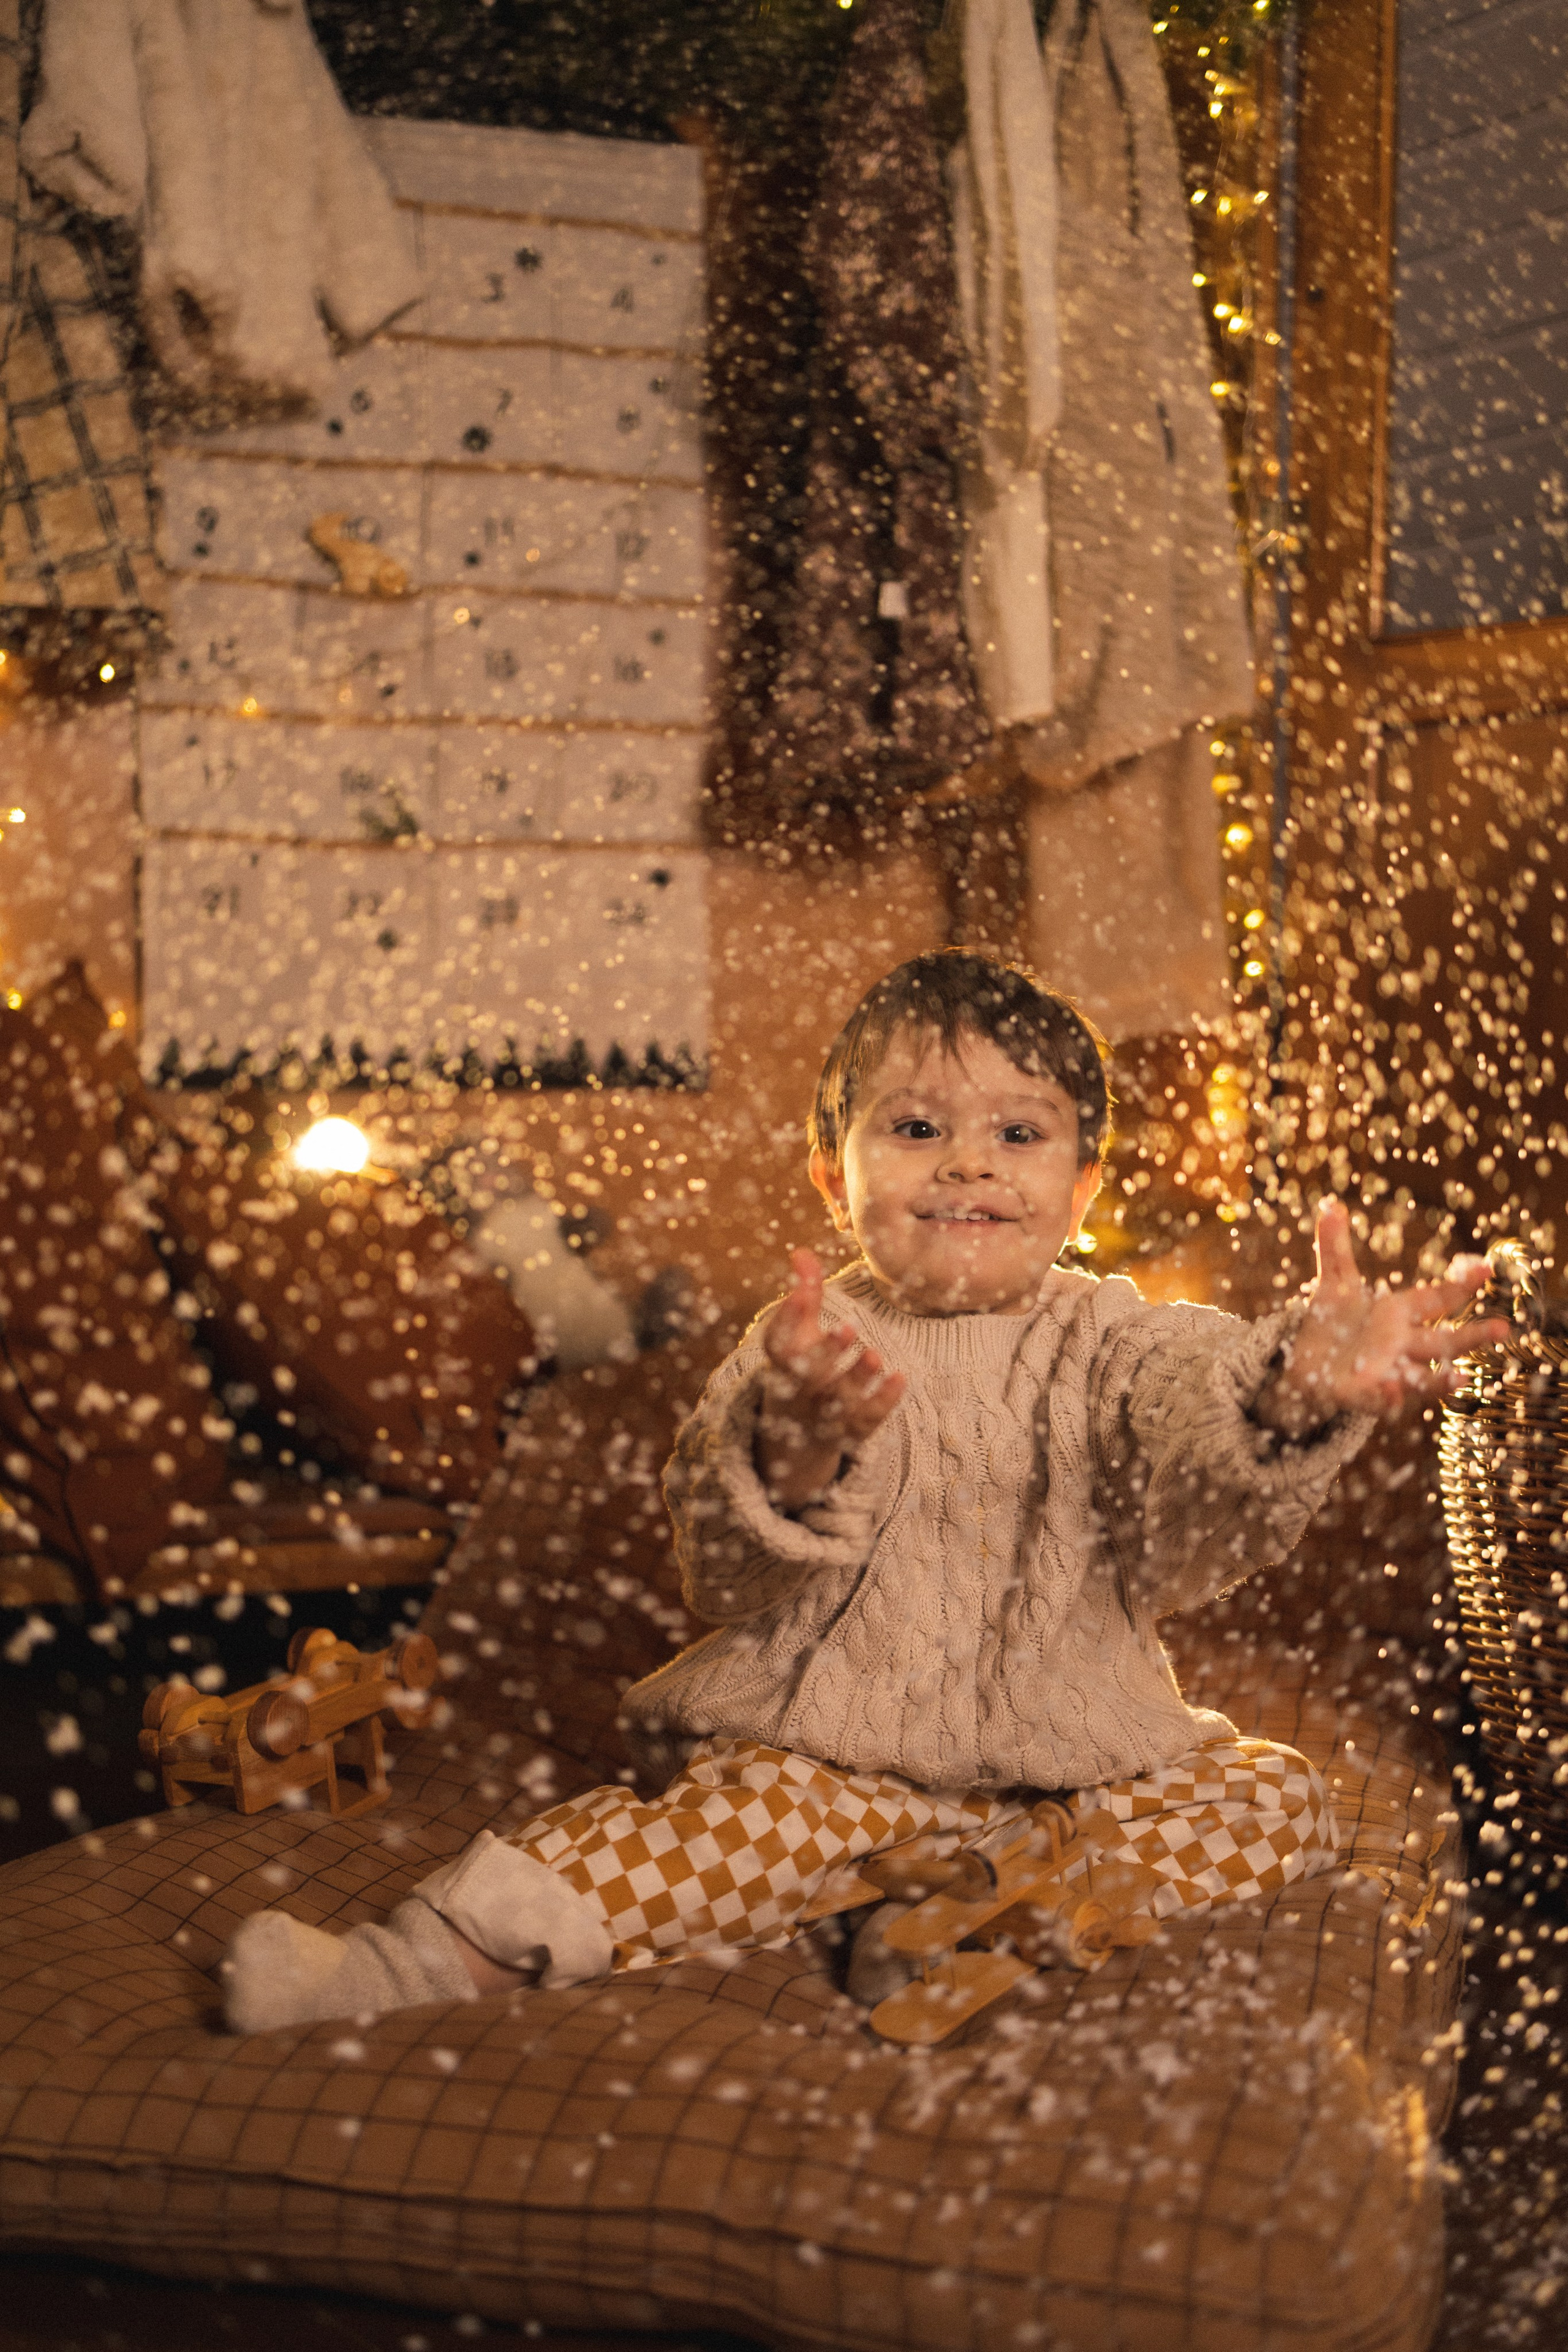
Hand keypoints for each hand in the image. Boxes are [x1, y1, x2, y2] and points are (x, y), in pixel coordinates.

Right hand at [756, 1248, 905, 1511]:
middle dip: (826, 1354)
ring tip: (875, 1355)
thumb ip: (803, 1293)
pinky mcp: (848, 1432)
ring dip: (856, 1380)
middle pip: (808, 1377)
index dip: (788, 1319)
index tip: (802, 1294)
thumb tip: (801, 1251)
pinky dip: (883, 1403)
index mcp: (781, 1365)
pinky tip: (900, 1377)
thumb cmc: (801, 1366)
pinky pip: (865, 1422)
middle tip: (848, 1327)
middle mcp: (798, 1392)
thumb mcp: (797, 1333)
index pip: (778, 1345)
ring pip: (837, 1403)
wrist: (796, 1433)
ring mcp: (822, 1416)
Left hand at [1253, 1198, 1511, 1435]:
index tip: (1486, 1269)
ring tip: (1459, 1380)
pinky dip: (1386, 1397)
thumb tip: (1329, 1204)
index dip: (1460, 1285)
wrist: (1303, 1366)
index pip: (1436, 1299)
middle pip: (1442, 1343)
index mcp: (1399, 1314)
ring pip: (1420, 1380)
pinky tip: (1391, 1389)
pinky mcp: (1359, 1395)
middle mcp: (1400, 1345)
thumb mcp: (1333, 1284)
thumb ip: (1335, 1248)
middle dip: (1472, 1337)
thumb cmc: (1331, 1326)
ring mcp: (1385, 1372)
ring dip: (1439, 1381)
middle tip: (1505, 1329)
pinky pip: (1377, 1400)